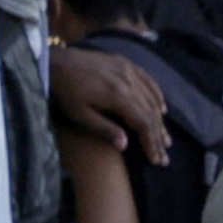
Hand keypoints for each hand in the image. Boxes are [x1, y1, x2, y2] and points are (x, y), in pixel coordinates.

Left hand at [52, 43, 169, 162]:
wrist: (57, 62)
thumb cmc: (66, 92)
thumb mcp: (80, 115)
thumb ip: (104, 129)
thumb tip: (125, 145)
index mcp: (118, 95)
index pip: (143, 122)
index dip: (151, 142)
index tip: (156, 160)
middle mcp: (128, 81)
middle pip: (151, 112)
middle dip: (159, 136)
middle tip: (164, 157)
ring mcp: (128, 70)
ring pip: (152, 97)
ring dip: (160, 120)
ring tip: (165, 139)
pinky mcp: (125, 63)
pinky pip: (148, 80)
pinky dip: (157, 96)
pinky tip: (162, 108)